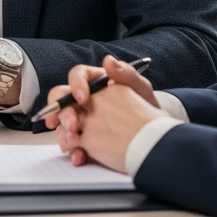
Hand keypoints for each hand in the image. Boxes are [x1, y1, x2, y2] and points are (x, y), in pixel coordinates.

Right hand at [43, 56, 167, 171]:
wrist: (153, 136)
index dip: (75, 84)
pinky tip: (79, 156)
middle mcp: (84, 99)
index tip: (82, 98)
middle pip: (63, 99)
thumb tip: (108, 60)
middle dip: (63, 113)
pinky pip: (73, 144)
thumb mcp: (141, 89)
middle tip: (73, 126)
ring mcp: (82, 120)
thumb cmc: (146, 108)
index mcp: (95, 82)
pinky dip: (73, 151)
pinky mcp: (85, 139)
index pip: (77, 75)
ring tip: (73, 144)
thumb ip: (127, 73)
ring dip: (64, 133)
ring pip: (63, 122)